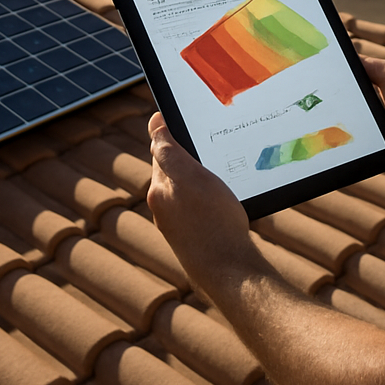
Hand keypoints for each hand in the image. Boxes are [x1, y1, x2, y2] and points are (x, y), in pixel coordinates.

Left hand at [147, 112, 262, 297]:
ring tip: (222, 174)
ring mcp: (177, 222)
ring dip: (199, 176)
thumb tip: (155, 124)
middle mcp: (164, 205)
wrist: (229, 271)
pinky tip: (224, 202)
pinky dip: (208, 197)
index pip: (161, 147)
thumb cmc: (212, 222)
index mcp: (160, 188)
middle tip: (212, 143)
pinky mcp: (192, 235)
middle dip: (188, 153)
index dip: (171, 129)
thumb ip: (169, 151)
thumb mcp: (192, 177)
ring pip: (187, 186)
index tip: (182, 114)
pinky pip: (198, 205)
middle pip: (173, 166)